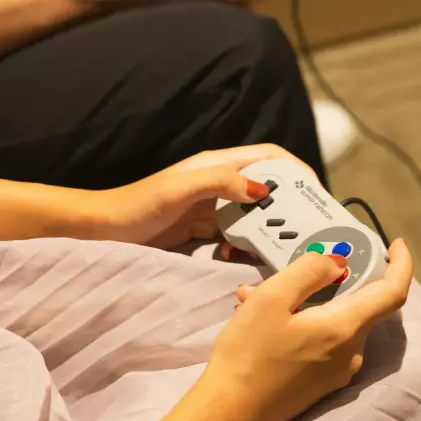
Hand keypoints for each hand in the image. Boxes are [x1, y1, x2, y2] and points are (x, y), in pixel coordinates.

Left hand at [95, 144, 317, 248]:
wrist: (104, 231)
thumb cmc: (137, 205)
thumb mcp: (178, 190)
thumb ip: (219, 182)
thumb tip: (262, 190)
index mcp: (218, 165)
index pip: (270, 158)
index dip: (297, 171)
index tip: (316, 195)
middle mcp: (221, 184)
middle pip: (269, 190)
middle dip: (289, 208)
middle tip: (306, 232)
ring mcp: (214, 209)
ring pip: (256, 218)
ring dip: (270, 232)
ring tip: (281, 251)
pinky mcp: (206, 232)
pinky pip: (238, 239)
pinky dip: (246, 250)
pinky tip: (242, 262)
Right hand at [196, 239, 412, 420]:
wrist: (228, 415)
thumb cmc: (248, 354)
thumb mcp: (272, 298)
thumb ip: (310, 271)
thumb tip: (338, 263)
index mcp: (346, 328)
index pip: (393, 292)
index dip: (401, 264)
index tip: (396, 244)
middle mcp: (351, 352)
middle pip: (356, 303)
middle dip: (325, 281)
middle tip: (286, 270)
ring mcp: (337, 371)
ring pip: (332, 321)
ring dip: (302, 302)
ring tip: (255, 297)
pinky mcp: (321, 383)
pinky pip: (321, 340)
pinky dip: (299, 323)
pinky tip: (260, 321)